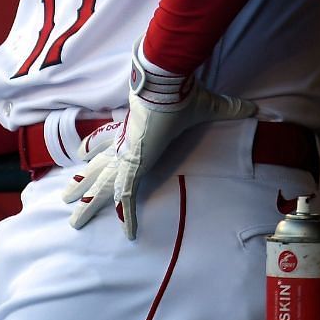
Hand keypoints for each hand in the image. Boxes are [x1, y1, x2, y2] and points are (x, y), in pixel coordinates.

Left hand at [63, 40, 260, 238]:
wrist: (166, 85)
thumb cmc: (182, 94)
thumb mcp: (208, 105)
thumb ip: (229, 109)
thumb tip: (255, 108)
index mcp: (134, 131)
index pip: (110, 144)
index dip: (96, 150)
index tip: (82, 156)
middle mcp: (125, 145)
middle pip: (97, 169)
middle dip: (82, 185)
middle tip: (64, 200)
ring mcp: (126, 156)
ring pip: (101, 185)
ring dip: (86, 202)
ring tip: (70, 218)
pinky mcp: (134, 165)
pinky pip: (129, 196)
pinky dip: (130, 216)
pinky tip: (129, 234)